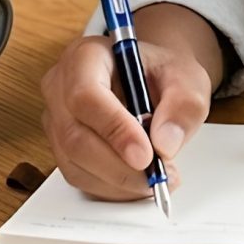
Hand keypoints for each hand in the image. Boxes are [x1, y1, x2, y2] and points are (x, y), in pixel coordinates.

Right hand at [40, 32, 211, 200]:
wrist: (153, 78)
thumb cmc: (164, 73)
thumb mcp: (187, 76)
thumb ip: (183, 104)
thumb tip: (164, 144)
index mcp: (86, 55)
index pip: (87, 95)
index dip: (114, 129)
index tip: (146, 155)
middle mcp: (61, 86)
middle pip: (75, 137)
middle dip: (118, 166)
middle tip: (156, 177)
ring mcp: (55, 119)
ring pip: (75, 163)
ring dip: (117, 181)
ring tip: (156, 179)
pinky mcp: (60, 147)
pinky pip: (78, 176)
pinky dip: (111, 187)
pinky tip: (138, 182)